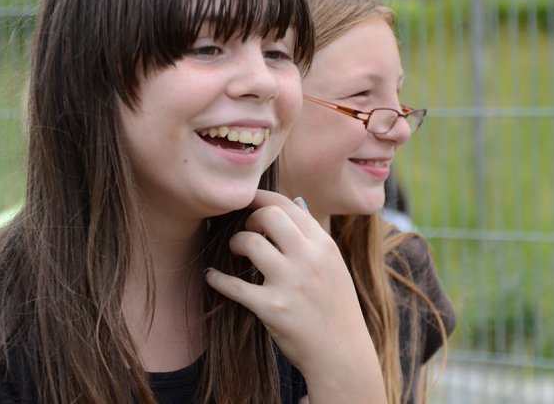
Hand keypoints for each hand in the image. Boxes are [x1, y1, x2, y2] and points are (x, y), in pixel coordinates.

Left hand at [204, 189, 384, 402]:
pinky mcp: (272, 308)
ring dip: (236, 243)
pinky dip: (217, 278)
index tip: (248, 201)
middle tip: (247, 232)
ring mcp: (290, 283)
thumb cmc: (336, 308)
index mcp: (324, 245)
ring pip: (250, 242)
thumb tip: (297, 202)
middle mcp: (308, 258)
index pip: (288, 205)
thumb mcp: (334, 266)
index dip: (262, 198)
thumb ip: (314, 236)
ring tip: (236, 253)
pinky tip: (211, 276)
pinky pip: (233, 285)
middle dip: (250, 219)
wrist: (342, 354)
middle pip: (268, 216)